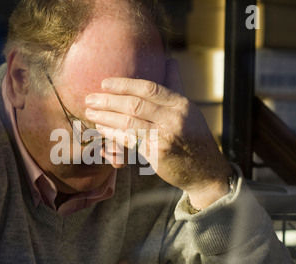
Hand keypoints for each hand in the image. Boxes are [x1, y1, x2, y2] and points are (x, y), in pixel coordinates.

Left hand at [85, 59, 232, 208]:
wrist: (206, 171)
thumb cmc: (194, 137)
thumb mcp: (189, 109)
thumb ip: (176, 85)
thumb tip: (170, 60)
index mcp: (180, 104)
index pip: (148, 88)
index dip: (124, 84)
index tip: (104, 83)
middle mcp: (174, 118)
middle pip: (135, 104)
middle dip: (108, 100)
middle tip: (89, 98)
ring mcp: (165, 137)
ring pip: (129, 122)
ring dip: (106, 117)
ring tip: (90, 113)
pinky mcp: (158, 154)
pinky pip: (130, 141)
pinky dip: (113, 134)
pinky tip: (102, 129)